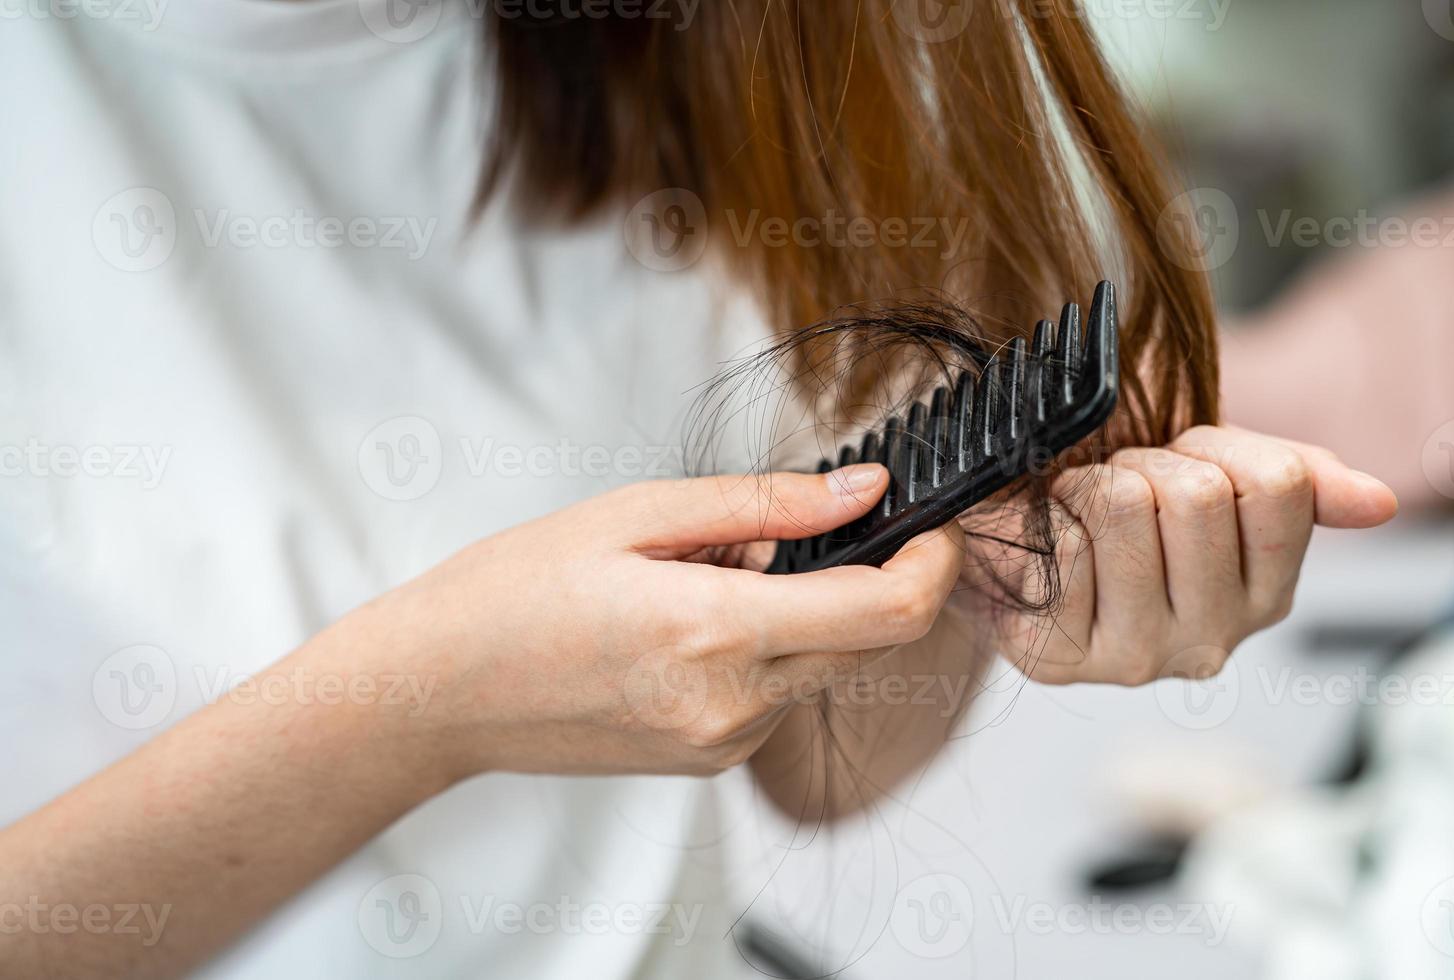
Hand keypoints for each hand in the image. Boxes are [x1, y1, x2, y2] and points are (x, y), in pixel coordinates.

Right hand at [343, 464, 963, 779]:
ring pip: (823, 664)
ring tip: (696, 577)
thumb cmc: (514, 591)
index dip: (934, 561)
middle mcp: (733, 706)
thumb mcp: (636, 514)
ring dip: (799, 610)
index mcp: (715, 632)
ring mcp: (723, 744)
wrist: (437, 694)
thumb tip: (865, 491)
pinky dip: (764, 647)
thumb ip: (765, 505)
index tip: (930, 521)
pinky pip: (778, 693)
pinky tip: (684, 622)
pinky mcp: (711, 761)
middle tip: (774, 529)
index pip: (888, 612)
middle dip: (861, 575)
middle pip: (871, 641)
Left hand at [994, 425, 1397, 684]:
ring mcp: (1133, 657)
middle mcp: (1210, 642)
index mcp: (1267, 595)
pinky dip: (1046, 518)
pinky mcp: (1058, 657)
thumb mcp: (1213, 475)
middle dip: (1145, 463)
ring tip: (1079, 512)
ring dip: (1090, 484)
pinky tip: (1044, 543)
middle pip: (1198, 495)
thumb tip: (1379, 504)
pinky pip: (1065, 544)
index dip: (1214, 448)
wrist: (1009, 537)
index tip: (1177, 464)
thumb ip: (1299, 482)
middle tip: (1116, 487)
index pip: (1278, 484)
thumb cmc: (1117, 505)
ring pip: (1127, 507)